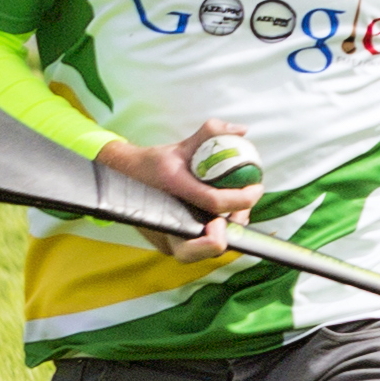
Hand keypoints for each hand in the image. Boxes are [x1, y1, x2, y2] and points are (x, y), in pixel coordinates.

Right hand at [98, 121, 256, 258]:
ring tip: (238, 212)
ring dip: (227, 234)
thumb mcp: (182, 145)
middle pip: (206, 246)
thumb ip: (211, 132)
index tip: (256, 189)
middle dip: (231, 232)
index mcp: (173, 186)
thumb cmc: (154, 161)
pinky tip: (226, 218)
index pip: (213, 201)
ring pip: (203, 251)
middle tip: (243, 212)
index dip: (241, 199)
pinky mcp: (170, 242)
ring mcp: (167, 235)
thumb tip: (242, 130)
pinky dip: (216, 236)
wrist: (123, 175)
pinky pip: (198, 246)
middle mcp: (168, 219)